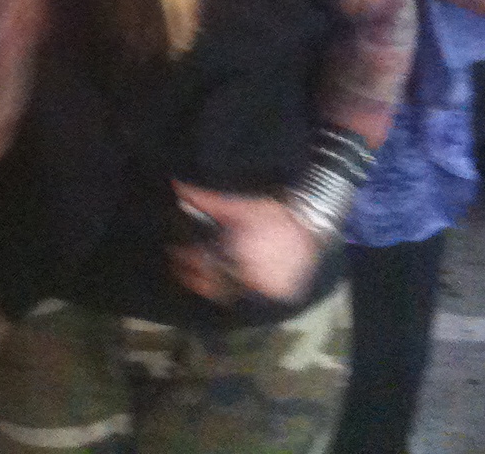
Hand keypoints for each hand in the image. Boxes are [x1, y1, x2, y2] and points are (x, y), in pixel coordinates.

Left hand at [169, 182, 324, 303]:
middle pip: (214, 284)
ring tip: (206, 278)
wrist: (311, 222)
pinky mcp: (279, 293)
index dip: (184, 260)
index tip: (173, 255)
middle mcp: (249, 273)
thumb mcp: (238, 206)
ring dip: (218, 287)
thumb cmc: (272, 213)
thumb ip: (206, 200)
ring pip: (233, 294)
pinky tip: (234, 281)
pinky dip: (243, 290)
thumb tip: (178, 187)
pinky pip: (255, 297)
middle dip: (196, 278)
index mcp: (236, 252)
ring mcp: (266, 287)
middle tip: (184, 271)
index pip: (201, 263)